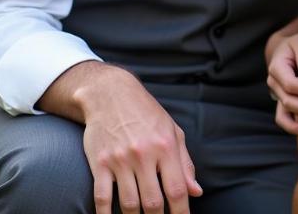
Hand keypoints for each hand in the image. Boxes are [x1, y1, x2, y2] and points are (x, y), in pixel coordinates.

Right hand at [77, 66, 201, 213]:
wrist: (111, 94)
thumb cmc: (146, 114)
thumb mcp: (172, 131)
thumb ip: (185, 163)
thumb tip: (196, 192)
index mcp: (166, 146)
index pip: (177, 189)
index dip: (181, 212)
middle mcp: (145, 154)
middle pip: (153, 202)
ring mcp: (121, 159)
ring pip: (129, 204)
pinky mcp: (101, 163)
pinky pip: (102, 198)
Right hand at [266, 32, 297, 134]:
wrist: (286, 49)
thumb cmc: (296, 45)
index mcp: (276, 67)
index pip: (290, 84)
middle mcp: (273, 83)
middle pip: (288, 100)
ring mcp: (276, 94)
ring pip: (285, 112)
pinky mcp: (281, 102)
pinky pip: (282, 118)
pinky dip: (292, 126)